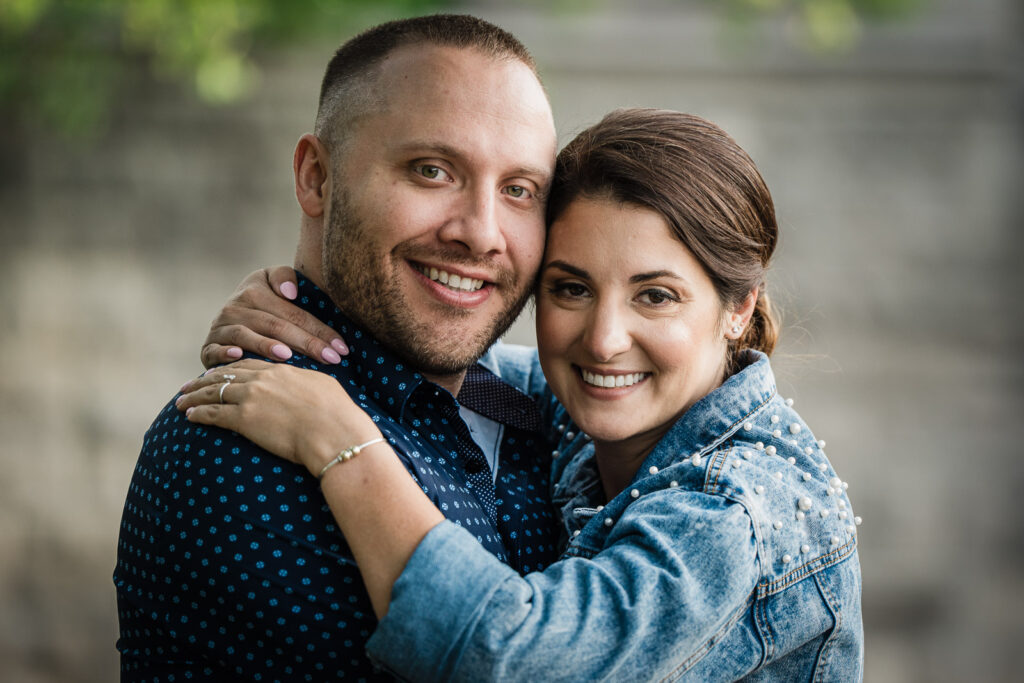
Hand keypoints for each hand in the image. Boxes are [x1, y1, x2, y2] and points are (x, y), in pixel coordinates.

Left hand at [177, 359, 382, 476]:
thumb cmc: (337, 413)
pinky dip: (198, 413)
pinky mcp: (244, 419)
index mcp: (281, 370)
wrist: (333, 431)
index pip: (248, 365)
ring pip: (213, 392)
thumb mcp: (324, 386)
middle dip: (204, 380)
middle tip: (190, 384)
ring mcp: (251, 398)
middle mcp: (262, 380)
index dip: (230, 368)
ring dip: (194, 396)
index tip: (219, 373)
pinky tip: (188, 415)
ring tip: (180, 400)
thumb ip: (308, 383)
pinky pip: (212, 413)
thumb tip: (310, 386)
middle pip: (225, 376)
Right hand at [201, 266, 348, 367]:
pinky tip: (239, 355)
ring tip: (288, 356)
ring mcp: (220, 327)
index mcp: (255, 290)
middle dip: (307, 343)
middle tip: (331, 359)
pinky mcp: (207, 346)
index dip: (319, 329)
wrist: (227, 317)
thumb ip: (284, 276)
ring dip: (266, 346)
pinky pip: (214, 349)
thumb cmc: (262, 303)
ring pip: (247, 336)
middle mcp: (235, 307)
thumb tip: (290, 292)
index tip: (341, 348)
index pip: (294, 312)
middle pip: (276, 326)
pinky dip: (225, 353)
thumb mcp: (271, 281)